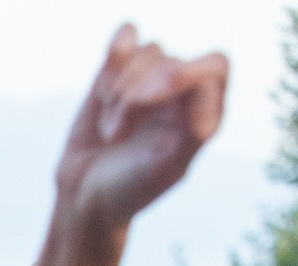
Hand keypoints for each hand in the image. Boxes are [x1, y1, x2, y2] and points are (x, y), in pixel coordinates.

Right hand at [53, 26, 228, 240]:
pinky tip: (106, 70)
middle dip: (137, 94)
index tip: (153, 97)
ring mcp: (150, 79)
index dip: (186, 73)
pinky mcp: (119, 72)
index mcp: (204, 112)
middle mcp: (182, 93)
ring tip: (108, 130)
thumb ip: (195, 130)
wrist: (83, 198)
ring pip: (146, 51)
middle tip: (116, 134)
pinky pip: (128, 35)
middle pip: (171, 61)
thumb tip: (209, 84)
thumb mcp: (165, 169)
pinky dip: (117, 47)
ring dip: (118, 90)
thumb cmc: (129, 190)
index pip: (214, 66)